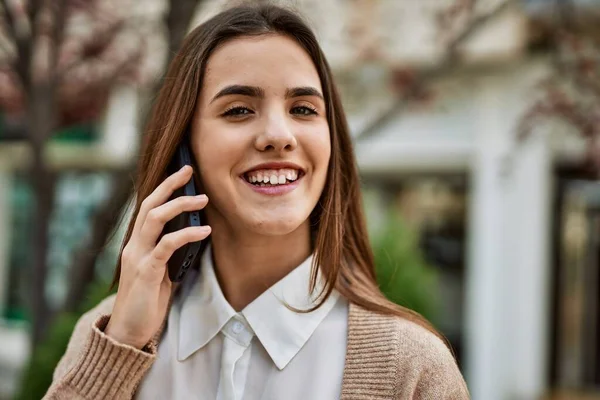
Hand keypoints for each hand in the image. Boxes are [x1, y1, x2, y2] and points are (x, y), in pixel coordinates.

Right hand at [105, 165, 210, 348]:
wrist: (129, 331)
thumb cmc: (147, 302)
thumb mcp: (161, 272)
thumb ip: (171, 253)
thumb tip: (194, 235)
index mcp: (138, 244)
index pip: (148, 208)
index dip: (163, 188)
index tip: (182, 172)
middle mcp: (134, 246)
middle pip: (149, 205)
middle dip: (169, 185)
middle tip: (189, 170)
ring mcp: (138, 257)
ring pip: (155, 219)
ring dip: (180, 205)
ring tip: (203, 199)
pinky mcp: (145, 272)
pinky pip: (166, 245)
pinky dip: (187, 234)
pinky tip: (204, 231)